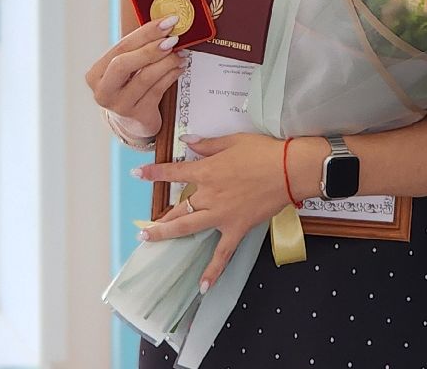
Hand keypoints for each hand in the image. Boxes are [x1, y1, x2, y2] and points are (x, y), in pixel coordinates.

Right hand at [85, 16, 186, 137]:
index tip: (166, 22)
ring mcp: (120, 106)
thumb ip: (139, 48)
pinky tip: (180, 66)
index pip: (120, 48)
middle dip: (151, 49)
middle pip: (123, 64)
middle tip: (173, 38)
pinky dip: (172, 75)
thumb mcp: (128, 68)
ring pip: (145, 78)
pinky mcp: (139, 115)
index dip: (144, 33)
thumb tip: (165, 26)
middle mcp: (103, 91)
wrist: (132, 121)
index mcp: (96, 74)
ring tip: (181, 53)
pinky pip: (158, 90)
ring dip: (167, 62)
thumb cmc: (129, 86)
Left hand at [135, 134, 313, 290]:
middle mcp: (208, 195)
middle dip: (157, 217)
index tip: (137, 174)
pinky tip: (202, 285)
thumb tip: (187, 141)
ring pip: (188, 227)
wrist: (289, 170)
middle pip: (176, 208)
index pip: (174, 172)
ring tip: (149, 241)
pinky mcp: (236, 228)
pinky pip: (222, 253)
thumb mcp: (233, 141)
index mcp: (206, 172)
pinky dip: (212, 270)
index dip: (154, 173)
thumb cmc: (263, 152)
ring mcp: (221, 215)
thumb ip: (207, 144)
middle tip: (142, 227)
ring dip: (166, 234)